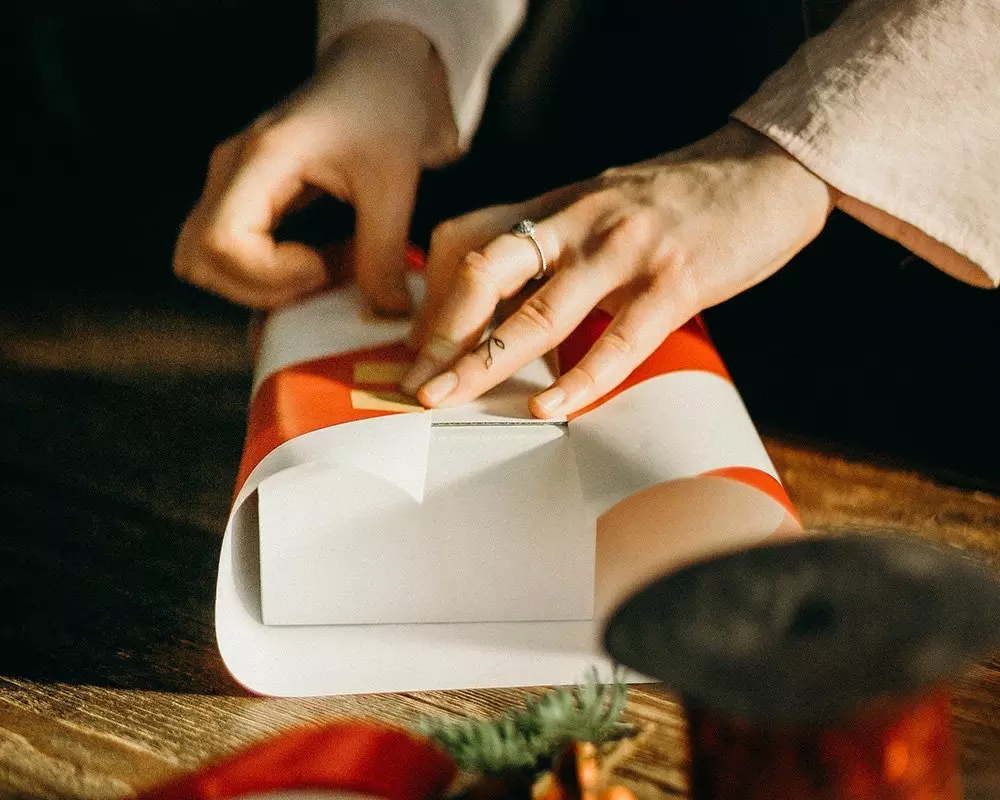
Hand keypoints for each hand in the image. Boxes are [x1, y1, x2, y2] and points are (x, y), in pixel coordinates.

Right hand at [173, 23, 457, 311]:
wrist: (379, 74)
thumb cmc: (384, 110)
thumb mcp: (394, 183)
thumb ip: (384, 252)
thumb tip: (388, 312)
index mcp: (260, 159)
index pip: (218, 243)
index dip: (266, 277)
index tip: (322, 269)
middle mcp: (230, 172)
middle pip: (198, 261)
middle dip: (260, 291)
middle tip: (323, 279)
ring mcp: (230, 185)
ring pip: (205, 263)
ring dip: (262, 288)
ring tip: (325, 270)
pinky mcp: (243, 198)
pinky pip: (230, 255)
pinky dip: (268, 277)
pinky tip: (321, 265)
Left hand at [402, 122, 835, 415]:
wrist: (768, 167)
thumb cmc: (680, 201)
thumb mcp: (600, 207)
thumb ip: (555, 247)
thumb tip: (506, 306)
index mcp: (556, 206)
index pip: (467, 244)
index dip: (433, 299)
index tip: (417, 349)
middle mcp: (579, 221)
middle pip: (485, 272)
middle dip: (442, 333)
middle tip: (416, 384)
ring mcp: (626, 249)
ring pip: (540, 310)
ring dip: (487, 360)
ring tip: (448, 401)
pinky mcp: (677, 279)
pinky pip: (619, 338)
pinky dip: (581, 378)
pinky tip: (549, 406)